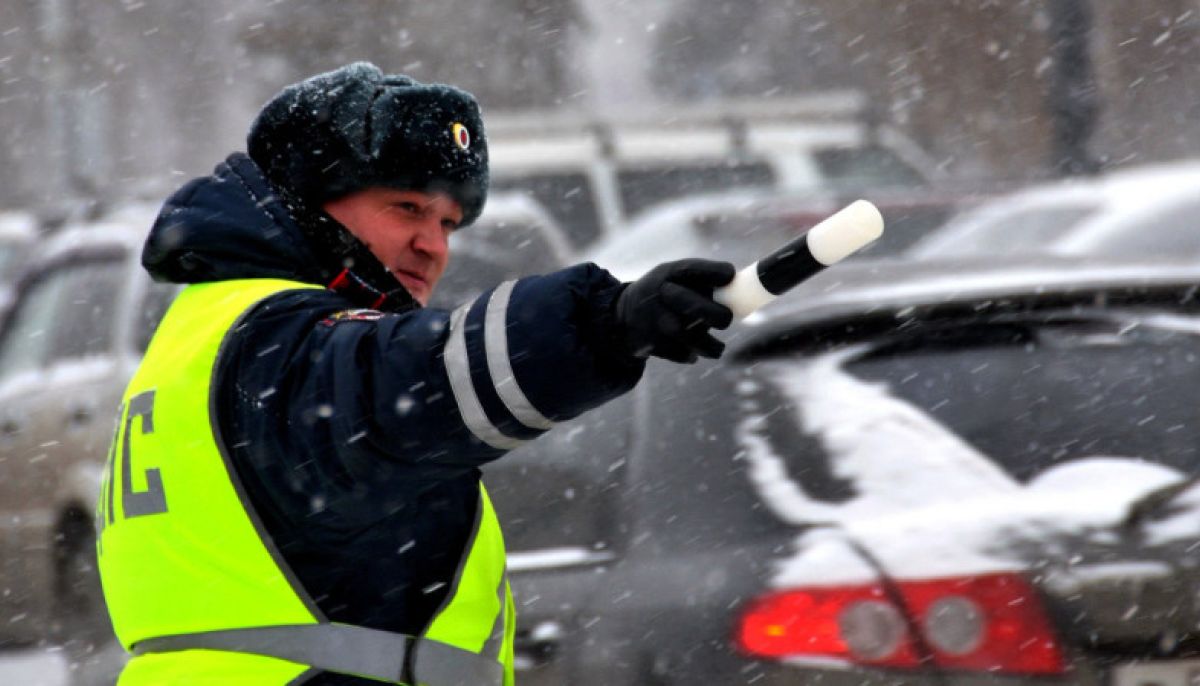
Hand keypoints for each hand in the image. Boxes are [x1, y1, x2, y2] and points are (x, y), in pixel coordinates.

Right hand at [614, 258, 735, 362]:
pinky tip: (688, 348)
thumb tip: (745, 292)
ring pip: (694, 339)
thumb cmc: (662, 296)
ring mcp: (655, 321)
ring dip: (711, 346)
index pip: (693, 268)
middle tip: (726, 320)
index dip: (715, 271)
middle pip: (697, 307)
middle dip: (720, 316)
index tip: (731, 275)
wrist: (620, 318)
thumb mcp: (672, 278)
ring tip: (715, 347)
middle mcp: (659, 295)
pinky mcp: (652, 344)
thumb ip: (702, 281)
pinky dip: (691, 354)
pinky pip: (684, 354)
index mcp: (667, 274)